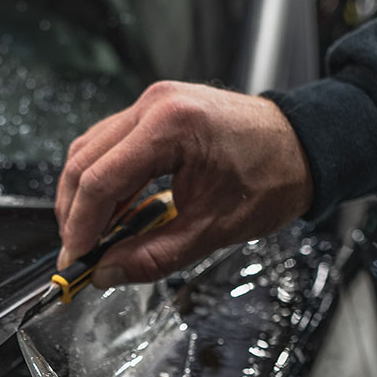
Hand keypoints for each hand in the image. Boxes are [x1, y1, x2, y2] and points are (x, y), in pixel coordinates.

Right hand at [55, 81, 312, 285]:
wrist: (303, 146)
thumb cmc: (272, 177)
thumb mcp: (212, 230)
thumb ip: (153, 256)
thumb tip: (107, 273)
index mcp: (171, 126)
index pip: (100, 179)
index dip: (80, 226)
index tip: (75, 260)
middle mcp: (154, 104)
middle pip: (84, 160)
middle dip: (74, 213)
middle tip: (77, 255)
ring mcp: (153, 103)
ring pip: (90, 150)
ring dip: (84, 197)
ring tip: (93, 238)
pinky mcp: (155, 112)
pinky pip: (111, 146)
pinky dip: (103, 182)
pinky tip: (110, 214)